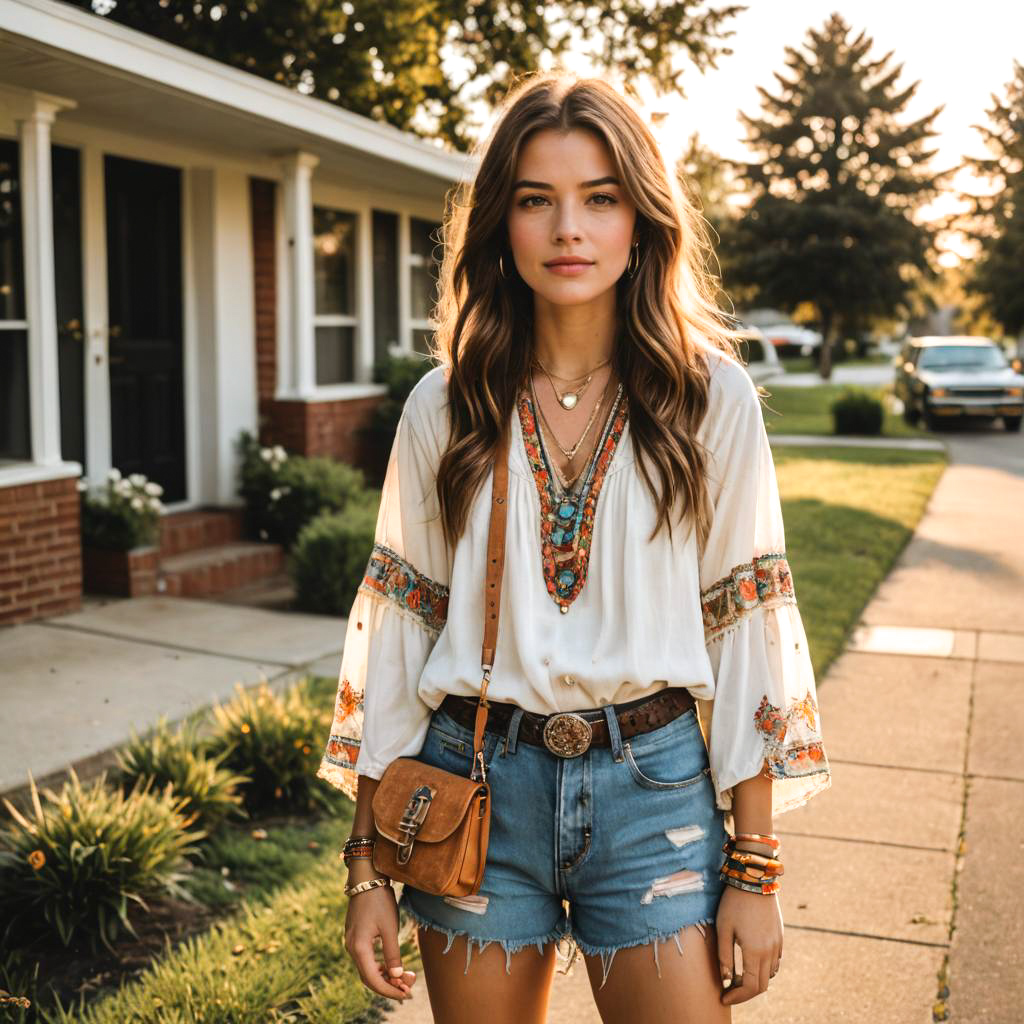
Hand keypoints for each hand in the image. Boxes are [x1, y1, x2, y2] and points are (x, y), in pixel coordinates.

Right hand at [344, 862, 417, 1001]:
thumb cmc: (379, 900)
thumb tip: (397, 976)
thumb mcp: (389, 927)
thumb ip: (393, 953)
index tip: (406, 994)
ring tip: (404, 976)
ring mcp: (351, 943)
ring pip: (367, 969)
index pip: (373, 980)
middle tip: (408, 987)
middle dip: (389, 985)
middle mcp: (352, 948)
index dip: (389, 990)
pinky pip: (365, 959)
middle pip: (369, 977)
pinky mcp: (355, 937)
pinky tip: (391, 967)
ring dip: (385, 976)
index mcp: (359, 948)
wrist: (366, 879)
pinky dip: (378, 966)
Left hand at [715, 884, 782, 1004]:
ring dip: (755, 980)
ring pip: (770, 974)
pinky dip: (764, 969)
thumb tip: (726, 980)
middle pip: (762, 985)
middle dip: (745, 992)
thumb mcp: (723, 928)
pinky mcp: (780, 936)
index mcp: (755, 951)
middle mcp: (770, 951)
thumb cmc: (734, 902)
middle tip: (729, 990)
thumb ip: (724, 956)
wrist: (755, 879)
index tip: (723, 997)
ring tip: (737, 976)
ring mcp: (777, 944)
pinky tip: (750, 962)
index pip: (750, 987)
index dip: (737, 996)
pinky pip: (775, 962)